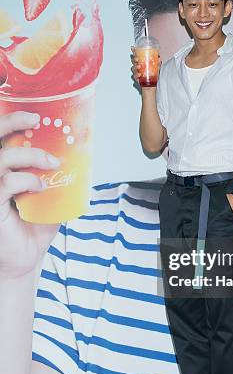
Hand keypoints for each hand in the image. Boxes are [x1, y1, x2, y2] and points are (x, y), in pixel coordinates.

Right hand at [0, 111, 60, 277]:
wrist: (24, 259)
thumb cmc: (34, 226)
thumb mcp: (51, 195)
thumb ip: (58, 175)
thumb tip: (83, 153)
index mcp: (2, 168)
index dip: (9, 119)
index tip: (34, 115)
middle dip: (10, 122)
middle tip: (35, 120)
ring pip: (1, 157)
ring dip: (30, 154)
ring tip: (52, 163)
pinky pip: (6, 182)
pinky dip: (27, 180)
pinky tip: (40, 188)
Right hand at [130, 47, 161, 89]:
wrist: (152, 85)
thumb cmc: (153, 76)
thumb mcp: (156, 68)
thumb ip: (157, 63)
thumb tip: (159, 57)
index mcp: (142, 62)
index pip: (137, 56)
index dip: (134, 51)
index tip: (133, 48)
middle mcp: (138, 67)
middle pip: (133, 61)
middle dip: (134, 59)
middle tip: (137, 59)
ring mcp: (137, 72)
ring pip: (133, 68)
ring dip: (135, 67)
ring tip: (139, 67)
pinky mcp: (137, 78)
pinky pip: (135, 76)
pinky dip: (136, 75)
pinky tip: (139, 75)